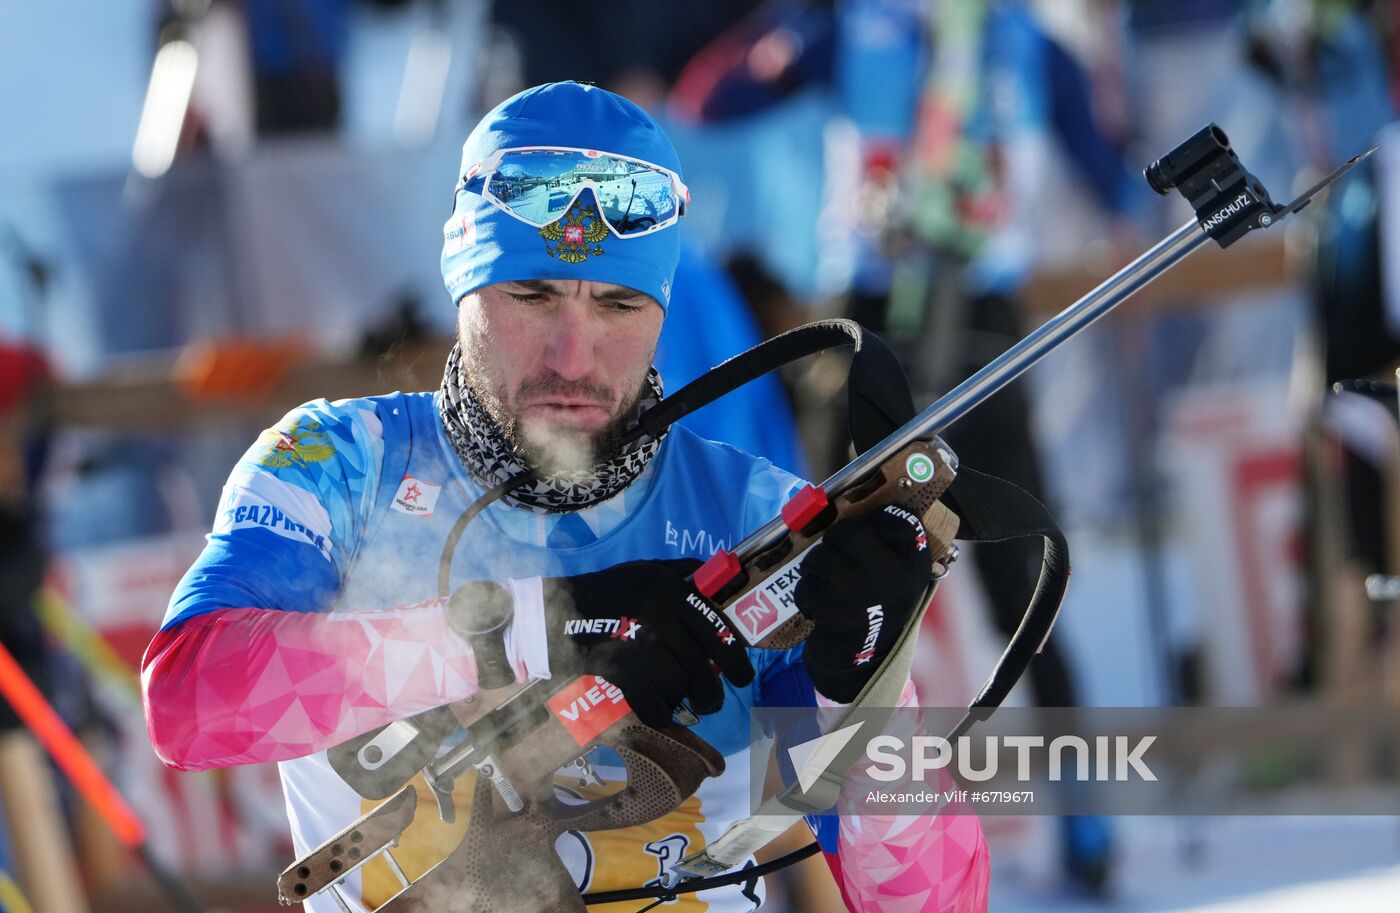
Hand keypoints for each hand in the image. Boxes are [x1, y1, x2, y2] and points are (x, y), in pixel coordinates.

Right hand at [540, 560, 753, 727]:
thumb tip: (719, 577)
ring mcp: (642, 646)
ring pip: (681, 686)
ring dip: (681, 697)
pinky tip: (657, 709)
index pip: (716, 628)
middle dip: (715, 691)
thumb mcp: (646, 569)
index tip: (743, 676)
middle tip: (715, 700)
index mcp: (670, 590)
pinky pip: (655, 705)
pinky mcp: (623, 672)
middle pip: (703, 667)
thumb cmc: (606, 590)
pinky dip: (660, 714)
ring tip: (676, 697)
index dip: (735, 658)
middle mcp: (661, 616)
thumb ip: (682, 572)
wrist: (556, 613)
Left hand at [794, 505, 932, 702]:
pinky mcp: (835, 610)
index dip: (877, 519)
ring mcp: (862, 592)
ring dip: (816, 569)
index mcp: (914, 565)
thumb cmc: (877, 610)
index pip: (898, 519)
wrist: (865, 665)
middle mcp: (893, 576)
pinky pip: (806, 584)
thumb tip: (860, 502)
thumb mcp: (898, 580)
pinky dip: (806, 595)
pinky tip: (820, 606)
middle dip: (834, 541)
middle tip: (837, 556)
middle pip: (848, 531)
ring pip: (821, 556)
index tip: (870, 530)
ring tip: (828, 585)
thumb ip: (888, 548)